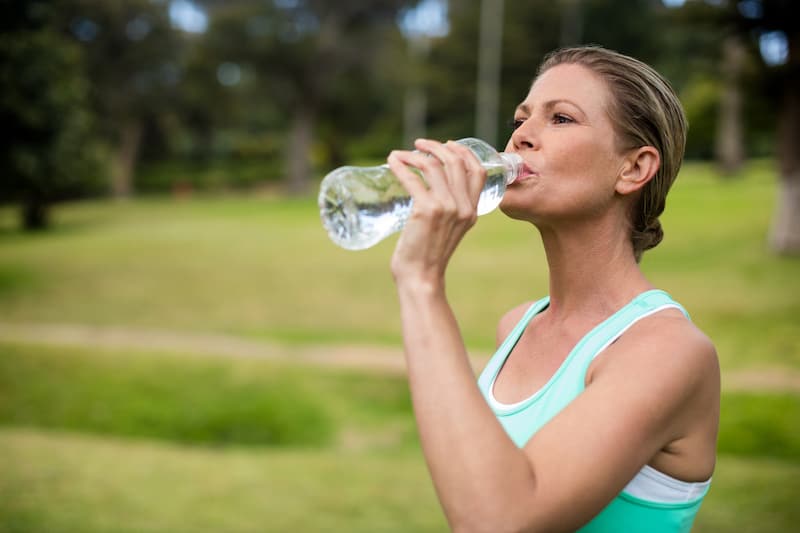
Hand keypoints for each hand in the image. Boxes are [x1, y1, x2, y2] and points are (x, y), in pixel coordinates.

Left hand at [387, 139, 487, 287]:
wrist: (422, 278)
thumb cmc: (428, 256)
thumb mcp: (449, 231)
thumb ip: (449, 212)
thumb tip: (429, 191)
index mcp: (472, 211)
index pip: (478, 171)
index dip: (464, 152)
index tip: (449, 144)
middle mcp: (463, 207)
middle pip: (455, 162)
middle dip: (436, 147)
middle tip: (419, 144)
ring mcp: (446, 208)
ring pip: (434, 166)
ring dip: (414, 154)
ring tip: (400, 154)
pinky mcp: (426, 210)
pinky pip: (413, 178)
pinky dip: (401, 166)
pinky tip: (392, 162)